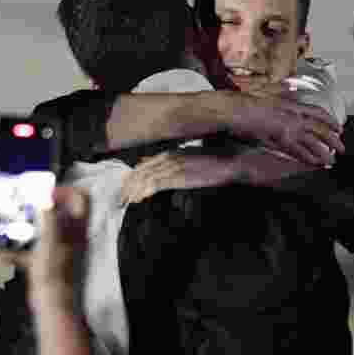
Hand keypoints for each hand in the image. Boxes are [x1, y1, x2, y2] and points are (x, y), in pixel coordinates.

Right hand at [0, 187, 88, 307]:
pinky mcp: (45, 262)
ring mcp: (58, 249)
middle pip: (58, 212)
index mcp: (77, 229)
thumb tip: (45, 197)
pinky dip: (17, 251)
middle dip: (37, 208)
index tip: (44, 193)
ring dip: (24, 228)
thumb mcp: (50, 242)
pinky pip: (30, 251)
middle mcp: (70, 237)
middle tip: (21, 206)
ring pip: (41, 230)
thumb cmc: (56, 275)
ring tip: (8, 226)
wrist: (52, 305)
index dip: (65, 191)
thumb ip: (49, 219)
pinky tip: (2, 255)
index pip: (81, 199)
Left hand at [120, 151, 242, 203]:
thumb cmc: (216, 163)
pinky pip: (157, 183)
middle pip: (142, 170)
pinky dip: (145, 190)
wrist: (232, 161)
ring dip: (134, 189)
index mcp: (172, 153)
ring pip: (146, 177)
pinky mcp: (180, 176)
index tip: (126, 188)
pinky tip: (139, 198)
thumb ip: (178, 165)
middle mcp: (170, 157)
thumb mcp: (194, 161)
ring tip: (126, 200)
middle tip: (121, 197)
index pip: (146, 165)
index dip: (134, 176)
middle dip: (130, 184)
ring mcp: (174, 166)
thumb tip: (166, 175)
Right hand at [226, 91, 343, 165]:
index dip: (329, 120)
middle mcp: (294, 115)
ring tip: (333, 160)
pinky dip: (309, 158)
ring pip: (314, 141)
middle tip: (341, 146)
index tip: (338, 126)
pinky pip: (300, 151)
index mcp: (291, 104)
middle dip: (333, 138)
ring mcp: (288, 128)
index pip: (317, 112)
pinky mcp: (281, 139)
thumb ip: (280, 89)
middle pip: (320, 127)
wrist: (234, 109)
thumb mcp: (266, 89)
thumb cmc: (245, 100)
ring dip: (325, 151)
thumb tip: (289, 86)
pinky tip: (316, 164)